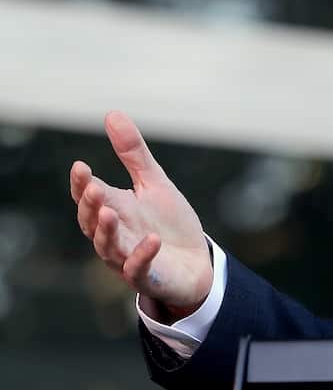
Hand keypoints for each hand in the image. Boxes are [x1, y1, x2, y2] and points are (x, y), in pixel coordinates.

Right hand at [70, 111, 212, 321]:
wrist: (196, 262)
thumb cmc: (169, 223)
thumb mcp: (155, 183)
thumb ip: (133, 154)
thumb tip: (112, 114)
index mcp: (115, 210)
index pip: (90, 197)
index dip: (82, 184)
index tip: (80, 166)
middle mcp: (116, 235)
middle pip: (92, 223)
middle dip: (90, 206)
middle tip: (93, 187)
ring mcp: (129, 257)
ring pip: (108, 247)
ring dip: (106, 231)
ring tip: (109, 211)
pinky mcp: (148, 276)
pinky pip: (139, 269)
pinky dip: (142, 255)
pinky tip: (152, 240)